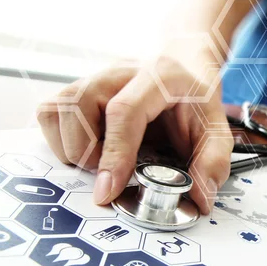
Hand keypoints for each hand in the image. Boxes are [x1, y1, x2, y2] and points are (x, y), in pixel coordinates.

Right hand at [37, 56, 232, 214]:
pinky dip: (60, 139)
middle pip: (79, 105)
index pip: (124, 111)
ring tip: (102, 160)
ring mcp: (95, 77)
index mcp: (159, 76)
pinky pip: (49, 112)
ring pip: (56, 109)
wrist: (184, 65)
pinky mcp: (79, 88)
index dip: (114, 154)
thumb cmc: (196, 98)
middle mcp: (120, 72)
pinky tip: (90, 148)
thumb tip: (198, 200)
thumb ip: (213, 163)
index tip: (108, 190)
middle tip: (116, 171)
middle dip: (90, 153)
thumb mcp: (217, 128)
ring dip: (72, 147)